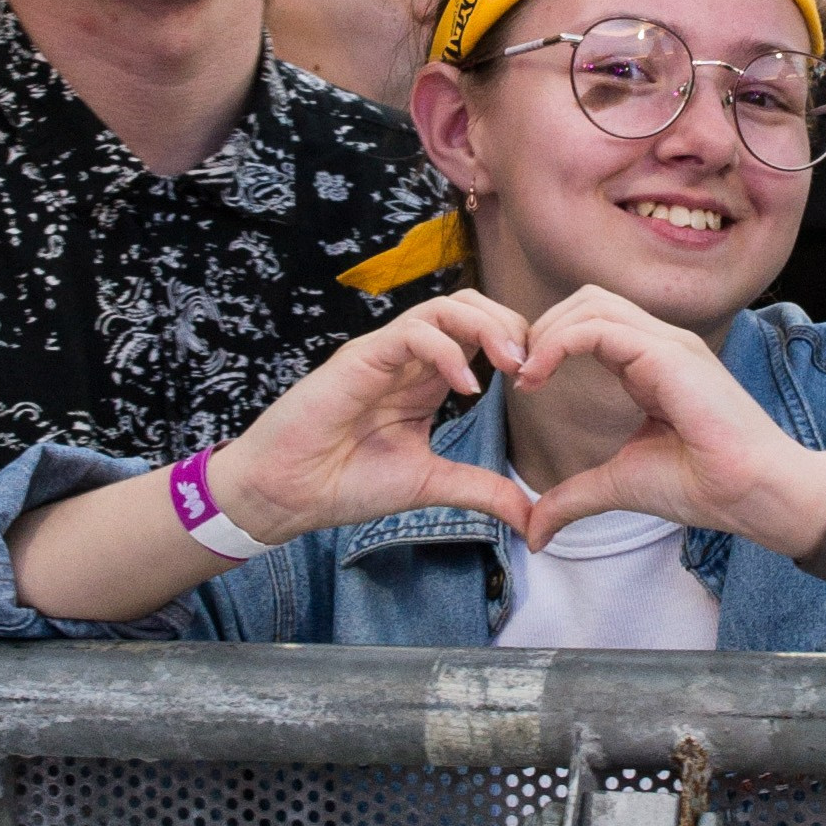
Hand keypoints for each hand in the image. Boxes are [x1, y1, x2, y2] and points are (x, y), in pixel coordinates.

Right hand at [209, 291, 531, 544]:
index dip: (516, 345)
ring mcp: (383, 353)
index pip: (480, 333)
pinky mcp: (360, 358)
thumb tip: (532, 520)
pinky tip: (466, 387)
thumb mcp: (431, 485)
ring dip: (486, 327)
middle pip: (468, 305)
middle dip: (509, 324)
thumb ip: (481, 490)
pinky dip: (447, 351)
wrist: (286, 494)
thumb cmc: (345, 482)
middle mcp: (407, 357)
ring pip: (443, 307)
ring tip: (511, 364)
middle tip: (533, 365)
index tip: (538, 382)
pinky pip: (411, 333)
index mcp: (425, 378)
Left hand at [508, 286, 825, 552]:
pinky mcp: (668, 354)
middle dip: (543, 327)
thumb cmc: (703, 486)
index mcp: (653, 364)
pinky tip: (538, 377)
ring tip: (525, 375)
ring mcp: (668, 343)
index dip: (550, 343)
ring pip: (591, 304)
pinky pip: (599, 328)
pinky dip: (559, 343)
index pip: (592, 323)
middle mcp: (661, 344)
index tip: (523, 383)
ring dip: (546, 332)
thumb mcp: (618, 485)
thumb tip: (534, 533)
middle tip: (516, 372)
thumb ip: (573, 498)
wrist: (752, 494)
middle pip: (588, 300)